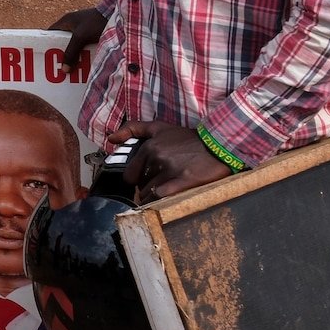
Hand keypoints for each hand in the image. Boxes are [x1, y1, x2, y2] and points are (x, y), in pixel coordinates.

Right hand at [49, 7, 105, 71]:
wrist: (120, 16)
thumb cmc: (96, 22)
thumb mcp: (80, 37)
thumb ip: (71, 52)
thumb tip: (64, 70)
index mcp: (66, 20)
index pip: (51, 32)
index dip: (47, 43)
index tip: (44, 56)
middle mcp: (74, 24)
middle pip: (63, 41)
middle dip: (61, 53)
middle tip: (58, 68)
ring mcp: (85, 29)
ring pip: (75, 45)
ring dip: (74, 56)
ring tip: (71, 70)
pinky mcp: (94, 34)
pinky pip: (85, 46)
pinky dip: (84, 54)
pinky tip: (85, 64)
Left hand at [109, 121, 232, 200]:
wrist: (219, 144)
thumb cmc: (188, 138)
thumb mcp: (160, 127)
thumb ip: (133, 129)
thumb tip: (110, 138)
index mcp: (149, 147)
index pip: (129, 175)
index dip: (136, 181)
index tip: (146, 180)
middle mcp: (157, 157)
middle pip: (140, 186)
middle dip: (146, 190)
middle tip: (159, 187)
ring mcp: (170, 170)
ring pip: (150, 194)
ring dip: (154, 198)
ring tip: (166, 194)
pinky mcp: (184, 181)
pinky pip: (162, 197)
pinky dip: (161, 201)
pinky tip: (170, 198)